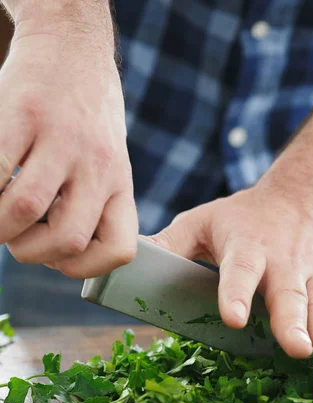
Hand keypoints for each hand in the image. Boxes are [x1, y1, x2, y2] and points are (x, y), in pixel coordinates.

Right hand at [0, 16, 136, 277]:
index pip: (120, 250)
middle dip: (31, 252)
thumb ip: (89, 207)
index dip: (85, 269)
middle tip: (16, 234)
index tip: (59, 257)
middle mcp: (99, 166)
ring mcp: (63, 139)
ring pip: (25, 209)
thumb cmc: (85, 121)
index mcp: (120, 185)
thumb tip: (50, 253)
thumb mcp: (107, 165)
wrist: (72, 48)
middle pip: (67, 240)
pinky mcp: (23, 112)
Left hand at [147, 165, 312, 361]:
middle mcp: (283, 262)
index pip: (239, 271)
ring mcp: (312, 274)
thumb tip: (128, 264)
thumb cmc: (243, 217)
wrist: (303, 199)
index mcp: (246, 246)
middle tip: (296, 348)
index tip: (233, 318)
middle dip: (292, 322)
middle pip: (288, 294)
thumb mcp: (203, 220)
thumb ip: (170, 243)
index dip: (236, 294)